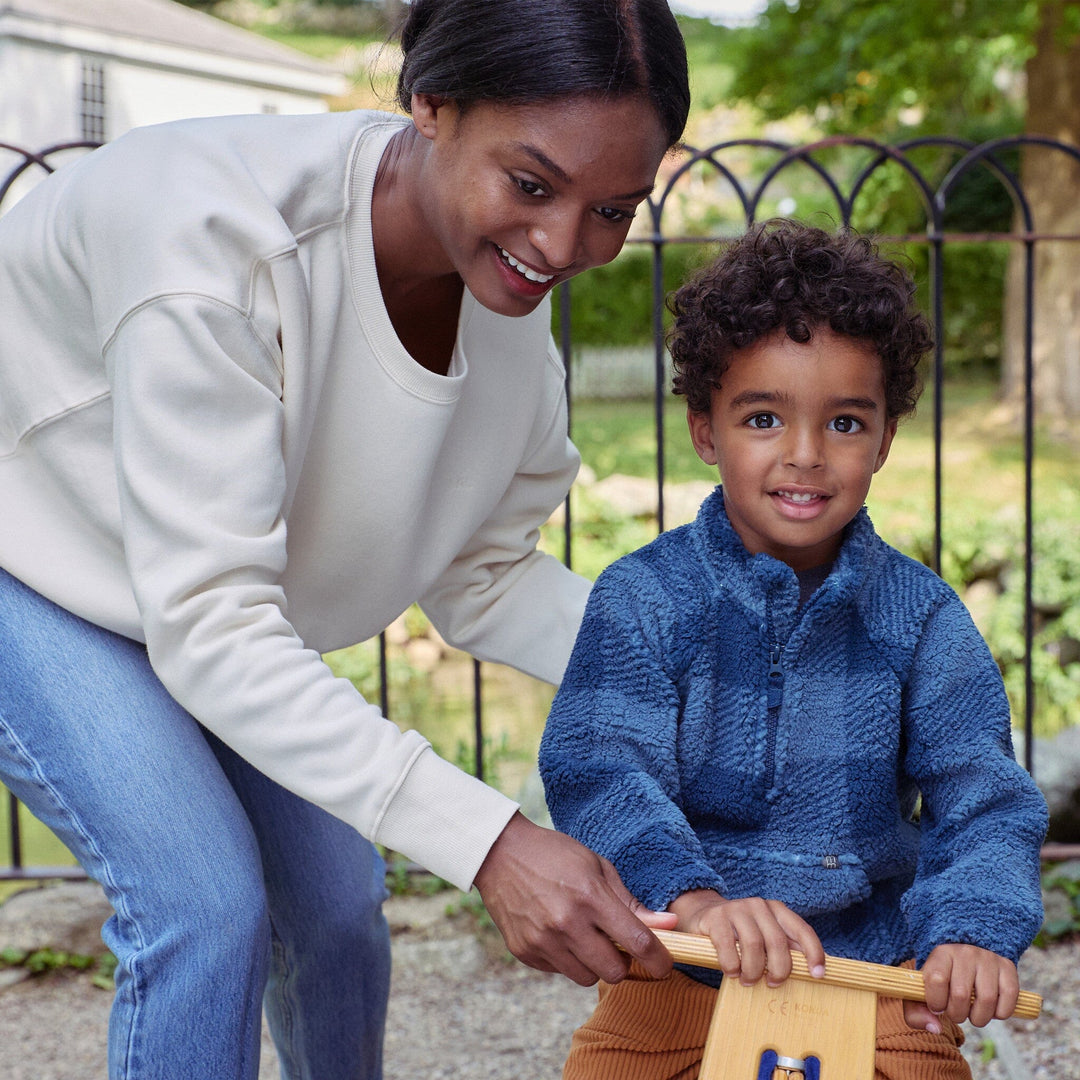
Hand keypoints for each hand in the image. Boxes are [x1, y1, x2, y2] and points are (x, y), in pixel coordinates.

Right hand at [472, 812, 677, 985]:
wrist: (500, 853)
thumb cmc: (554, 855)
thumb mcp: (597, 867)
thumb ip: (630, 901)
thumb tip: (669, 924)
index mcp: (590, 897)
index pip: (637, 942)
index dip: (658, 959)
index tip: (664, 965)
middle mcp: (566, 923)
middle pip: (614, 972)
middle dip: (622, 963)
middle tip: (616, 945)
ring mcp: (543, 941)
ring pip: (586, 978)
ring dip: (593, 963)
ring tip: (583, 936)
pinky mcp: (524, 952)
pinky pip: (558, 971)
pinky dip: (565, 958)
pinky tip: (556, 932)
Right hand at [668, 889, 825, 986]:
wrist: (703, 913)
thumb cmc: (741, 933)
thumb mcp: (766, 935)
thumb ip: (786, 947)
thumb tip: (814, 971)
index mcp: (776, 909)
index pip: (801, 929)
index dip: (814, 952)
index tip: (817, 975)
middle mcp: (758, 905)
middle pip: (777, 941)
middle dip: (778, 970)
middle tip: (772, 984)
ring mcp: (736, 909)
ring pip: (753, 945)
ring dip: (753, 970)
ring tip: (748, 980)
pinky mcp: (716, 918)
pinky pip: (728, 946)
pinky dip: (732, 965)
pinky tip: (731, 972)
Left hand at [904, 944, 1018, 1031]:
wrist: (968, 948)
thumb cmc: (943, 975)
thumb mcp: (923, 986)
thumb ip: (917, 1010)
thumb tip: (935, 1028)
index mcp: (941, 954)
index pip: (936, 980)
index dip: (936, 1001)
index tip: (937, 1006)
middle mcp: (965, 953)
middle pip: (961, 995)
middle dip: (957, 1015)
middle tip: (956, 1012)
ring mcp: (988, 959)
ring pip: (987, 1000)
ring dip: (979, 1018)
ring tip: (973, 1012)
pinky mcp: (1008, 967)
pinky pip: (1008, 1000)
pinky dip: (1000, 1014)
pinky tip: (991, 1009)